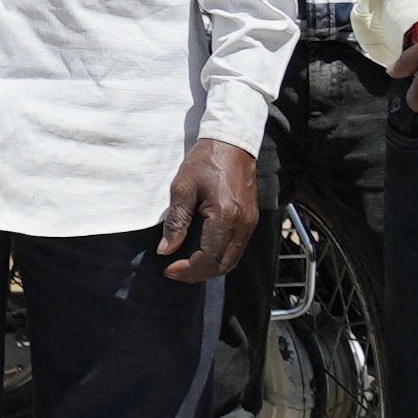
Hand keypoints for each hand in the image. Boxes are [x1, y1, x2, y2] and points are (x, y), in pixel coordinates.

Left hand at [154, 137, 263, 285]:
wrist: (232, 143)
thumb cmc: (205, 161)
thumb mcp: (182, 188)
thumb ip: (176, 221)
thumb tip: (166, 249)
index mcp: (225, 217)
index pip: (208, 258)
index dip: (187, 269)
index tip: (168, 269)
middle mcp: (242, 225)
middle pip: (223, 265)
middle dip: (197, 274)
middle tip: (174, 271)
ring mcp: (250, 224)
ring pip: (232, 260)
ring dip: (209, 268)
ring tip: (185, 265)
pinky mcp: (251, 220)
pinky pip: (236, 249)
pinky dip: (219, 257)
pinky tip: (201, 253)